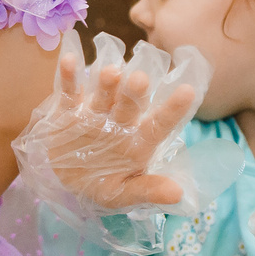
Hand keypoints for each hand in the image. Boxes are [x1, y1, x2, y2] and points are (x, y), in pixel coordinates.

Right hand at [23, 33, 202, 212]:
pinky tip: (71, 60)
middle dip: (135, 92)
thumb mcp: (123, 194)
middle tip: (141, 79)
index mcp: (138, 141)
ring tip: (111, 72)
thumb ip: (147, 190)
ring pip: (103, 96)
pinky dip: (69, 77)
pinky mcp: (68, 112)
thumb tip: (178, 194)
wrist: (67, 183)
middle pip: (130, 105)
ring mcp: (94, 114)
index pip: (159, 124)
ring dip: (107, 84)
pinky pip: (70, 93)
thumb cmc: (104, 185)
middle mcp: (119, 122)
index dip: (173, 110)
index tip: (188, 92)